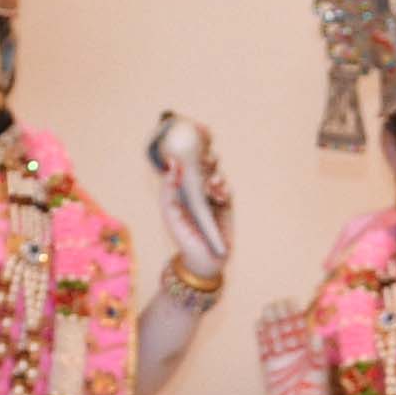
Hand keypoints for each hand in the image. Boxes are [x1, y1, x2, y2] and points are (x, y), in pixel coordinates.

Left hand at [149, 111, 231, 278]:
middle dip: (207, 154)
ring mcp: (212, 195)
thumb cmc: (183, 236)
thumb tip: (171, 163)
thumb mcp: (170, 212)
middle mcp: (197, 188)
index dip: (189, 148)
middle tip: (207, 154)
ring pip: (216, 173)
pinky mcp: (226, 204)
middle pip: (203, 163)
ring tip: (213, 184)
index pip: (185, 162)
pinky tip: (220, 194)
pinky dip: (224, 187)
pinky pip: (227, 188)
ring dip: (215, 173)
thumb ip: (168, 188)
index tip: (192, 136)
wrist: (203, 259)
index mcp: (181, 187)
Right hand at [255, 300, 324, 394]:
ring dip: (272, 322)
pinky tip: (259, 323)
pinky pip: (264, 349)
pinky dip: (262, 337)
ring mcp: (281, 359)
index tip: (293, 302)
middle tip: (279, 302)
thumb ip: (318, 358)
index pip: (302, 329)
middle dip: (283, 315)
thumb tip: (318, 336)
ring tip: (269, 308)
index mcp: (311, 353)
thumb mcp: (320, 379)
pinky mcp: (269, 368)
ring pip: (275, 336)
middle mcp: (296, 353)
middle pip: (287, 329)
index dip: (297, 316)